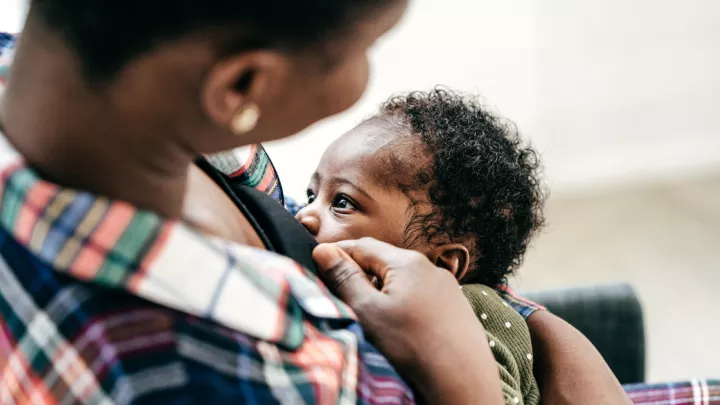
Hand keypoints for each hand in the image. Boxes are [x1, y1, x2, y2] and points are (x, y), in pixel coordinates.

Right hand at [313, 238, 503, 404]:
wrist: (463, 381)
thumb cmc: (412, 345)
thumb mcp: (368, 311)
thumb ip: (345, 278)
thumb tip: (323, 250)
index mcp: (407, 262)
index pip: (362, 245)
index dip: (338, 253)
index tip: (318, 264)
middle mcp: (430, 268)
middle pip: (384, 262)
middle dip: (360, 273)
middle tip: (339, 294)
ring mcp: (446, 288)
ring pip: (403, 281)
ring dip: (382, 291)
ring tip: (368, 315)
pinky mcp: (456, 308)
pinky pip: (421, 297)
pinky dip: (403, 304)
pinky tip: (399, 327)